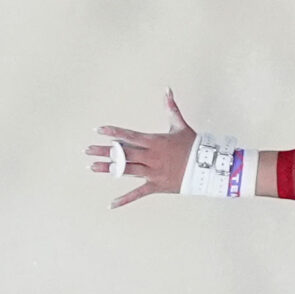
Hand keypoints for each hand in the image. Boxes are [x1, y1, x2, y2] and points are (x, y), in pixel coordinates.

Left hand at [87, 91, 195, 207]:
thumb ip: (171, 107)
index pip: (129, 135)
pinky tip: (111, 204)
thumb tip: (167, 89)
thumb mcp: (180, 125)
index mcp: (154, 141)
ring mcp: (152, 172)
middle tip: (87, 150)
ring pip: (126, 170)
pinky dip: (124, 200)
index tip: (99, 130)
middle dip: (104, 151)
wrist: (207, 167)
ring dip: (108, 169)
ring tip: (91, 167)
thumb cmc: (193, 145)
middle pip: (123, 153)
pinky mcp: (156, 185)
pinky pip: (138, 194)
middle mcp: (151, 157)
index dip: (113, 132)